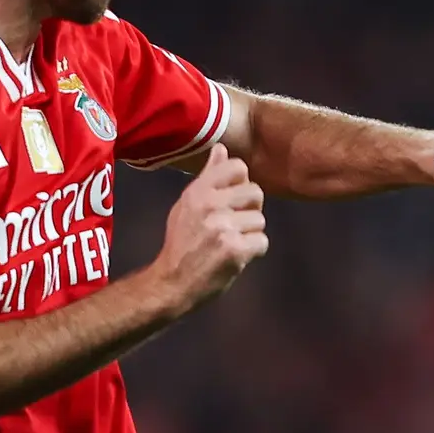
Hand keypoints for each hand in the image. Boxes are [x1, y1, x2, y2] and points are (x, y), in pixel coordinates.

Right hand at [153, 146, 267, 312]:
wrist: (171, 283)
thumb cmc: (182, 243)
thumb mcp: (187, 205)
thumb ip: (208, 177)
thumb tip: (221, 148)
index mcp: (197, 191)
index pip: (238, 167)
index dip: (241, 182)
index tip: (232, 199)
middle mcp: (210, 205)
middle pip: (256, 193)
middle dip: (249, 210)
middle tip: (233, 225)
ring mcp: (223, 227)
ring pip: (260, 220)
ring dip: (250, 234)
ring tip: (230, 243)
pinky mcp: (235, 250)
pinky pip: (262, 242)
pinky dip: (252, 252)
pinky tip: (235, 257)